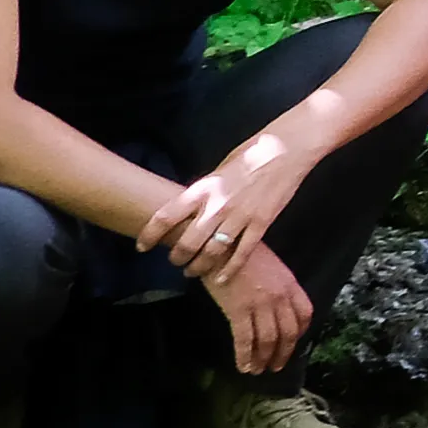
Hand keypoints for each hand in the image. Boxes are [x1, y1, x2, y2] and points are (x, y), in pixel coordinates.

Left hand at [144, 134, 310, 273]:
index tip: (141, 247)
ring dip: (198, 266)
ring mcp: (240, 216)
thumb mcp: (220, 168)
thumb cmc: (252, 153)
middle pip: (187, 241)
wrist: (286, 149)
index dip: (150, 235)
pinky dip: (229, 269)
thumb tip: (193, 206)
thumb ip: (206, 191)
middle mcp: (217, 205)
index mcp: (203, 188)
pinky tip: (220, 278)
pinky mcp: (261, 224)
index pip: (166, 216)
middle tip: (174, 261)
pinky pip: (242, 253)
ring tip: (193, 271)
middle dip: (177, 257)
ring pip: (212, 252)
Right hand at [201, 235, 314, 376]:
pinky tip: (243, 367)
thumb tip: (278, 307)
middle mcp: (280, 296)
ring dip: (264, 359)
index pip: (305, 314)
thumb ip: (279, 286)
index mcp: (290, 284)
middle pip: (288, 332)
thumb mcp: (271, 266)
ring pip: (268, 340)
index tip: (293, 342)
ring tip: (259, 370)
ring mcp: (260, 304)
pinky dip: (245, 356)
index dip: (300, 333)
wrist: (219, 244)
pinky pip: (245, 340)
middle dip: (283, 353)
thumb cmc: (241, 252)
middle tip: (276, 366)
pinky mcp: (238, 310)